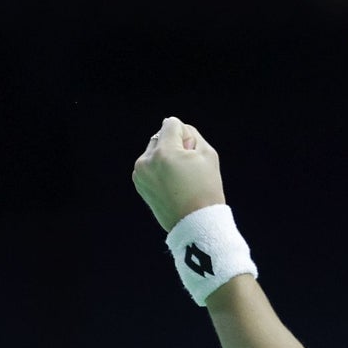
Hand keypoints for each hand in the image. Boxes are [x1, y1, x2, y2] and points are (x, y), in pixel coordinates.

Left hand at [132, 116, 226, 231]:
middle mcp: (147, 160)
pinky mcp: (139, 183)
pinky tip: (172, 185)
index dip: (187, 135)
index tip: (192, 154)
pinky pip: (150, 165)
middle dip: (174, 145)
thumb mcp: (208, 154)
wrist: (195, 223)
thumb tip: (174, 129)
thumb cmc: (206, 188)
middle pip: (161, 136)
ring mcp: (140, 173)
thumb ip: (192, 134)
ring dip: (166, 157)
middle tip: (187, 168)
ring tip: (180, 179)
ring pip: (155, 150)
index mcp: (164, 152)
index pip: (172, 124)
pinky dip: (160, 169)